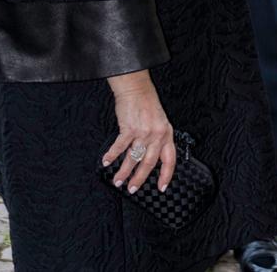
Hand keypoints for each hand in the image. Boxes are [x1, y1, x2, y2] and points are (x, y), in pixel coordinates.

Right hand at [104, 70, 175, 193]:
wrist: (136, 87)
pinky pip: (120, 146)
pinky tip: (106, 161)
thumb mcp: (160, 121)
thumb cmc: (147, 102)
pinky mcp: (129, 128)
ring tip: (118, 181)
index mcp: (166, 134)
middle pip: (148, 164)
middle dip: (139, 179)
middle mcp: (156, 135)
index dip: (166, 176)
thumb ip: (158, 138)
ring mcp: (143, 132)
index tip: (161, 188)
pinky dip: (112, 155)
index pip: (169, 160)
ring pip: (133, 158)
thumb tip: (150, 156)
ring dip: (124, 171)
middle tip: (132, 189)